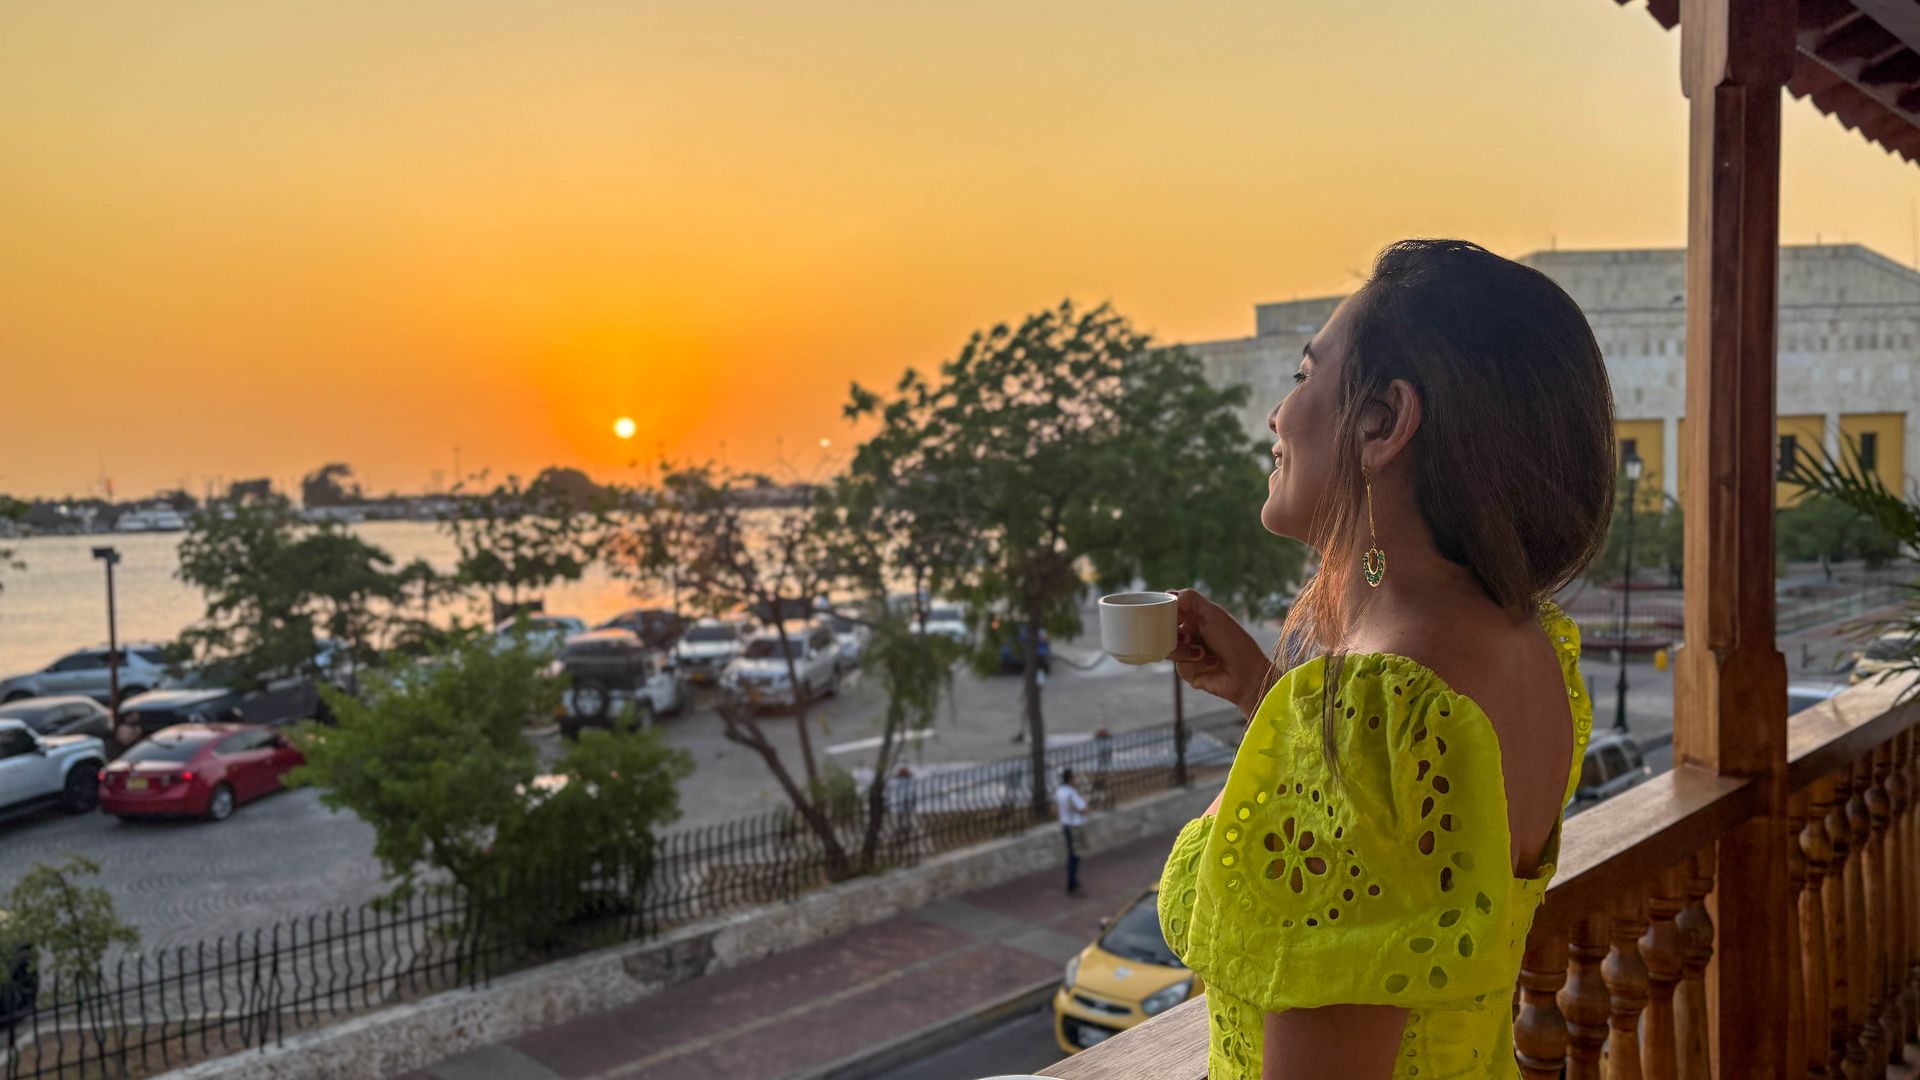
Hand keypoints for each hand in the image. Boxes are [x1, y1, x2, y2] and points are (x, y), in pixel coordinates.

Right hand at [1168, 588, 1273, 718]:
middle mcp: (1190, 635)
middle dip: (1173, 635)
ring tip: (1204, 653)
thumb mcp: (1212, 613)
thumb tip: (1170, 593)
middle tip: (1186, 637)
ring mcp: (1189, 655)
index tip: (1163, 614)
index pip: (1171, 612)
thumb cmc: (1233, 640)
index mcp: (1195, 619)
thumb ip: (1190, 599)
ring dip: (1187, 652)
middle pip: (1164, 632)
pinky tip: (1212, 665)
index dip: (1164, 613)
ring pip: (1170, 651)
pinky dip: (1196, 666)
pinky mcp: (1189, 673)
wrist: (1247, 672)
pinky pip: (1180, 668)